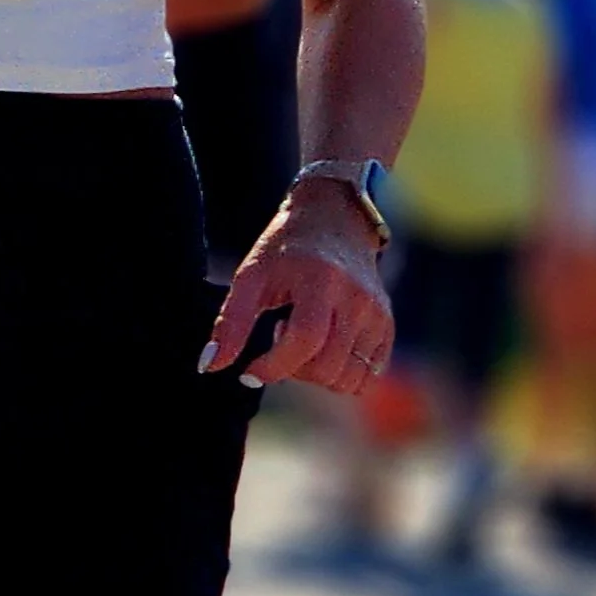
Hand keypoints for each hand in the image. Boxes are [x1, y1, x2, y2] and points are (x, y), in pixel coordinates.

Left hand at [203, 179, 393, 396]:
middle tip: (278, 338)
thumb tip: (209, 367)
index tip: (250, 371)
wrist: (333, 217)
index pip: (303, 341)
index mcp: (320, 281)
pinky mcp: (386, 322)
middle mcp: (356, 298)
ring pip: (348, 378)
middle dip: (293, 370)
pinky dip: (341, 373)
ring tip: (303, 340)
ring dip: (317, 374)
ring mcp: (376, 312)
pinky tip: (325, 344)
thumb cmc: (284, 248)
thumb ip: (230, 322)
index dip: (273, 367)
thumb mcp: (250, 276)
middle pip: (326, 367)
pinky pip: (368, 374)